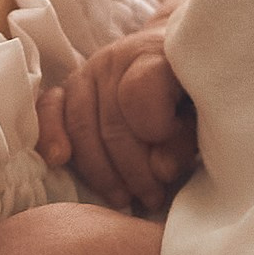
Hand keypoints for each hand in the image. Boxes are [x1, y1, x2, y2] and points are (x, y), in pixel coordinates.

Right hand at [37, 22, 198, 214]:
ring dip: (100, 171)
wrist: (174, 56)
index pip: (138, 94)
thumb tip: (159, 171)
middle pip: (110, 123)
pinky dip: (50, 136)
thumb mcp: (204, 113)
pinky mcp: (70, 85)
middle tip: (152, 199)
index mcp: (155, 55)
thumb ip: (184, 140)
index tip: (173, 162)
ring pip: (80, 125)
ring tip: (123, 199)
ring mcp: (89, 69)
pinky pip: (49, 109)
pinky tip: (58, 161)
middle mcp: (117, 57)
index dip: (155, 132)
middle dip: (132, 171)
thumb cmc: (195, 90)